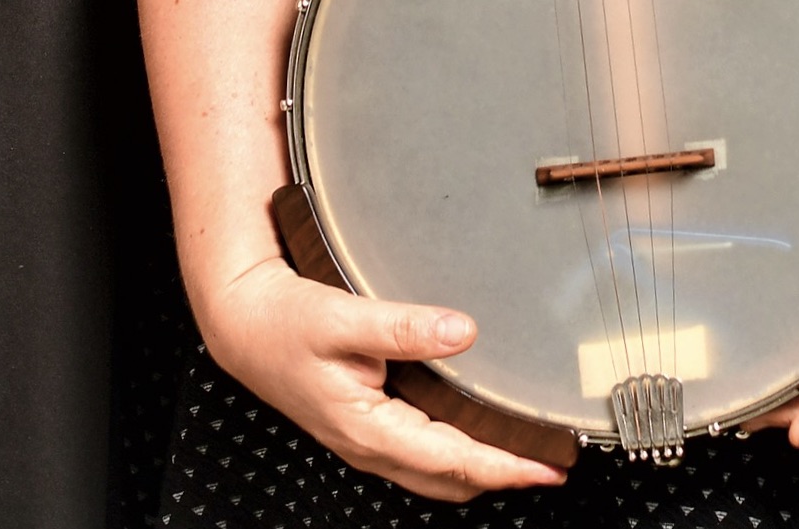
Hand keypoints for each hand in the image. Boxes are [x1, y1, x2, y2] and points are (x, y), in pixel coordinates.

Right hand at [195, 259, 563, 502]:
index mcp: (369, 428)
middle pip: (451, 479)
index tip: (546, 465)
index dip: (505, 465)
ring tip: (526, 448)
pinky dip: (458, 451)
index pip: (453, 460)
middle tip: (552, 461)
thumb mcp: (343, 319)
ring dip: (482, 466)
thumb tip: (463, 332)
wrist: (246, 327)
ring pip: (436, 471)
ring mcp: (368, 440)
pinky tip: (477, 428)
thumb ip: (405, 326)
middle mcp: (371, 445)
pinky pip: (422, 452)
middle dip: (503, 474)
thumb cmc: (286, 325)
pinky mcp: (367, 425)